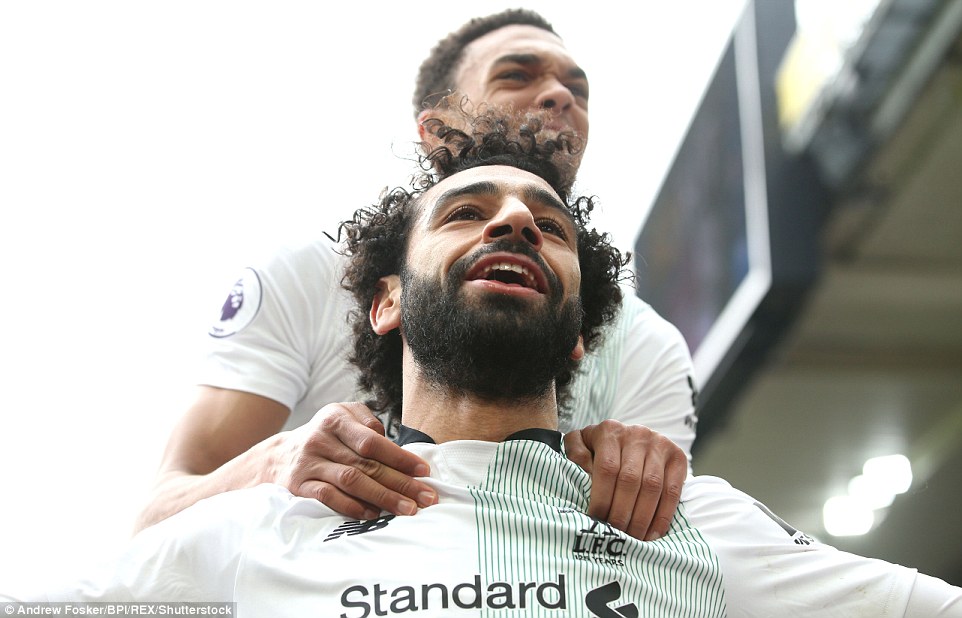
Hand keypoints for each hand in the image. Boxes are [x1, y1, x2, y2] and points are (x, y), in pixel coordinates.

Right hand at [271, 402, 437, 518]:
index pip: (372, 441)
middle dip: (400, 482)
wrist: (280, 456)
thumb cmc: (325, 436)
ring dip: (382, 497)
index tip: (424, 471)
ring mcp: (309, 463)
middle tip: (426, 497)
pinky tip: (373, 514)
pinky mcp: (299, 486)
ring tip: (407, 509)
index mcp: (335, 419)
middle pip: (366, 464)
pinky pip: (328, 497)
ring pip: (351, 481)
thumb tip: (394, 447)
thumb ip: (368, 424)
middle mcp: (320, 439)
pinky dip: (352, 507)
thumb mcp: (342, 416)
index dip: (400, 457)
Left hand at [564, 419, 686, 540]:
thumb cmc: (599, 448)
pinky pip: (672, 490)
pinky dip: (663, 516)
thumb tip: (584, 473)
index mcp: (610, 431)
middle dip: (621, 513)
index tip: (596, 520)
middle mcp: (636, 434)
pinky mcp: (677, 456)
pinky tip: (653, 533)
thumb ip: (575, 454)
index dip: (601, 497)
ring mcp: (659, 444)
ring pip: (652, 487)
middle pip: (630, 480)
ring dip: (642, 518)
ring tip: (633, 538)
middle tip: (615, 534)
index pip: (607, 468)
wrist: (631, 437)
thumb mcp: (581, 444)